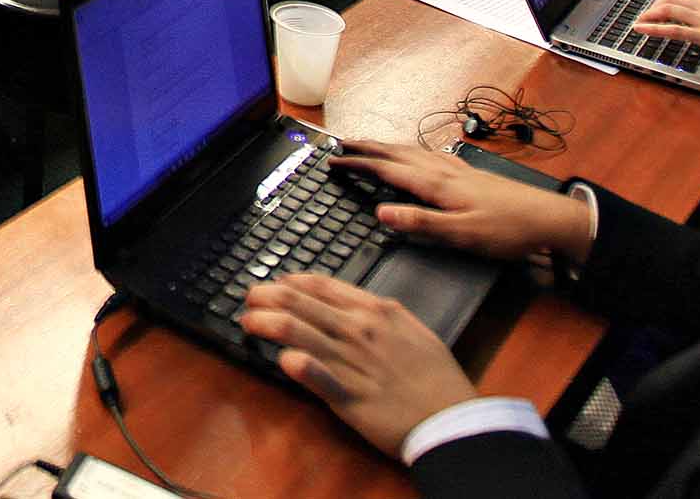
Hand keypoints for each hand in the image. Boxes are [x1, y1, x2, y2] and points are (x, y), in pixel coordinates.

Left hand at [240, 274, 481, 455]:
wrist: (453, 418)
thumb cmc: (437, 377)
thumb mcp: (412, 329)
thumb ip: (380, 312)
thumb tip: (352, 302)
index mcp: (375, 311)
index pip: (320, 285)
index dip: (289, 281)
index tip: (275, 283)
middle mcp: (359, 331)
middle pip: (298, 302)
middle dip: (265, 296)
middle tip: (249, 298)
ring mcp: (352, 362)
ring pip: (295, 331)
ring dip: (263, 323)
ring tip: (247, 321)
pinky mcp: (348, 397)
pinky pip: (314, 375)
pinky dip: (294, 363)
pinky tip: (279, 358)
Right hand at [328, 140, 594, 264]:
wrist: (549, 219)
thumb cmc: (508, 230)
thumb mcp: (461, 235)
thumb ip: (421, 223)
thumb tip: (381, 215)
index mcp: (437, 184)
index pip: (387, 169)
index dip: (358, 164)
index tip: (334, 162)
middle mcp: (444, 171)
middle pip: (397, 153)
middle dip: (367, 148)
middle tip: (341, 145)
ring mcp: (457, 169)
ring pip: (412, 151)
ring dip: (386, 147)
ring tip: (369, 146)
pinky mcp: (469, 174)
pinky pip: (428, 155)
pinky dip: (410, 151)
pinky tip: (416, 155)